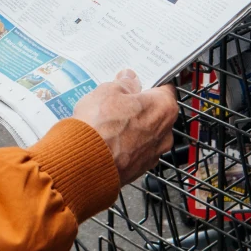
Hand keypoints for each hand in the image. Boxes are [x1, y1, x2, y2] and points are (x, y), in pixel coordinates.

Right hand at [72, 69, 177, 184]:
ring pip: (146, 134)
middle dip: (140, 107)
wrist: (85, 163)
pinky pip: (136, 152)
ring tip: (109, 124)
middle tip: (119, 102)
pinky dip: (126, 146)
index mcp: (164, 108)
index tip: (137, 82)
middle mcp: (165, 133)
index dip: (148, 84)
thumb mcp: (108, 91)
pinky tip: (108, 141)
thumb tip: (129, 80)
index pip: (164, 89)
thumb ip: (124, 84)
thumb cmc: (99, 126)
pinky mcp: (140, 169)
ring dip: (133, 128)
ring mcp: (153, 154)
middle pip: (156, 113)